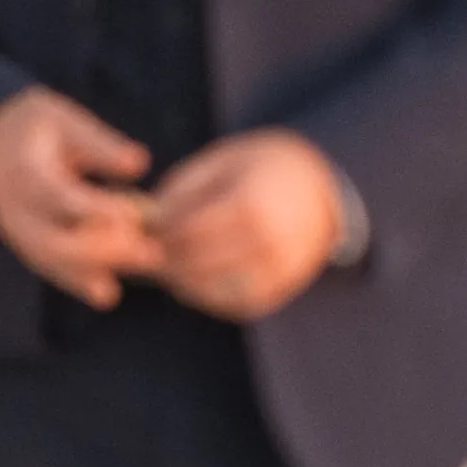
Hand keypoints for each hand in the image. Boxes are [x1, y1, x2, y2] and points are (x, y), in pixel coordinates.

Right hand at [0, 88, 163, 308]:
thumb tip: (140, 164)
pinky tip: (107, 295)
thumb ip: (100, 144)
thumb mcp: (65, 120)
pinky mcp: (23, 245)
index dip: (98, 209)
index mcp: (23, 170)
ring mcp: (15, 231)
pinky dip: (77, 282)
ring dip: (94, 272)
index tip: (138, 215)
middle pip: (54, 240)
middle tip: (153, 253)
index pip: (60, 197)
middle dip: (104, 251)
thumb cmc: (38, 127)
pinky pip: (48, 268)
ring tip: (136, 272)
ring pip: (51, 260)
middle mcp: (13, 207)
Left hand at [152, 130, 342, 319]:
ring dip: (184, 282)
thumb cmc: (259, 168)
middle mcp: (269, 240)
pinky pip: (238, 304)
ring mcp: (280, 268)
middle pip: (198, 262)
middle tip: (148, 253)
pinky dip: (210, 298)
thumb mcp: (221, 161)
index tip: (146, 230)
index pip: (188, 231)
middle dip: (167, 259)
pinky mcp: (284, 287)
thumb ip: (183, 188)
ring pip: (214, 289)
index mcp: (250, 203)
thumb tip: (148, 218)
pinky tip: (194, 283)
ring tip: (168, 267)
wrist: (320, 186)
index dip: (161, 233)